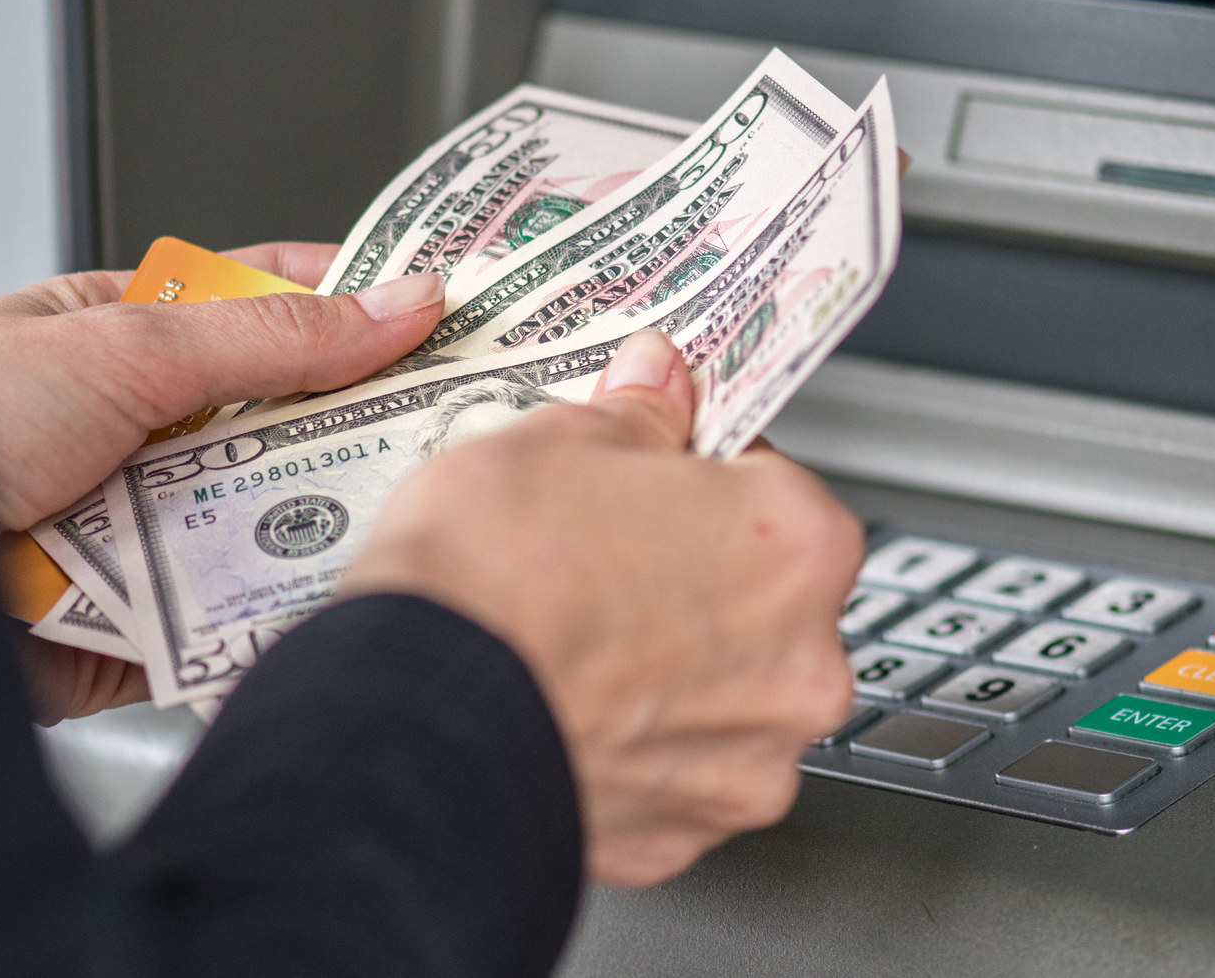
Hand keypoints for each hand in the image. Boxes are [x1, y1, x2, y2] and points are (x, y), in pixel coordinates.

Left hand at [0, 243, 444, 721]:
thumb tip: (400, 301)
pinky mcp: (136, 631)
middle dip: (363, 427)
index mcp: (124, 338)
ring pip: (269, 524)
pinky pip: (230, 621)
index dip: (364, 303)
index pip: (271, 304)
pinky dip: (269, 617)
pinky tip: (320, 602)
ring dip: (317, 524)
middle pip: (285, 424)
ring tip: (401, 512)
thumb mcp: (124, 348)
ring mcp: (136, 532)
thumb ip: (274, 333)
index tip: (456, 309)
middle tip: (462, 418)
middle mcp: (135, 434)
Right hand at [340, 329, 863, 886]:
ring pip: (725, 697)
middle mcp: (803, 664)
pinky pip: (673, 775)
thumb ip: (637, 412)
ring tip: (574, 641)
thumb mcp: (558, 438)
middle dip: (695, 579)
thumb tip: (658, 379)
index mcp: (798, 544)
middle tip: (602, 560)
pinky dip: (632, 747)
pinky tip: (567, 706)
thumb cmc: (491, 578)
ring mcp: (750, 764)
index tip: (653, 477)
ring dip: (672, 672)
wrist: (411, 719)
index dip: (701, 475)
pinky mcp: (686, 837)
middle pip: (763, 600)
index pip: (775, 484)